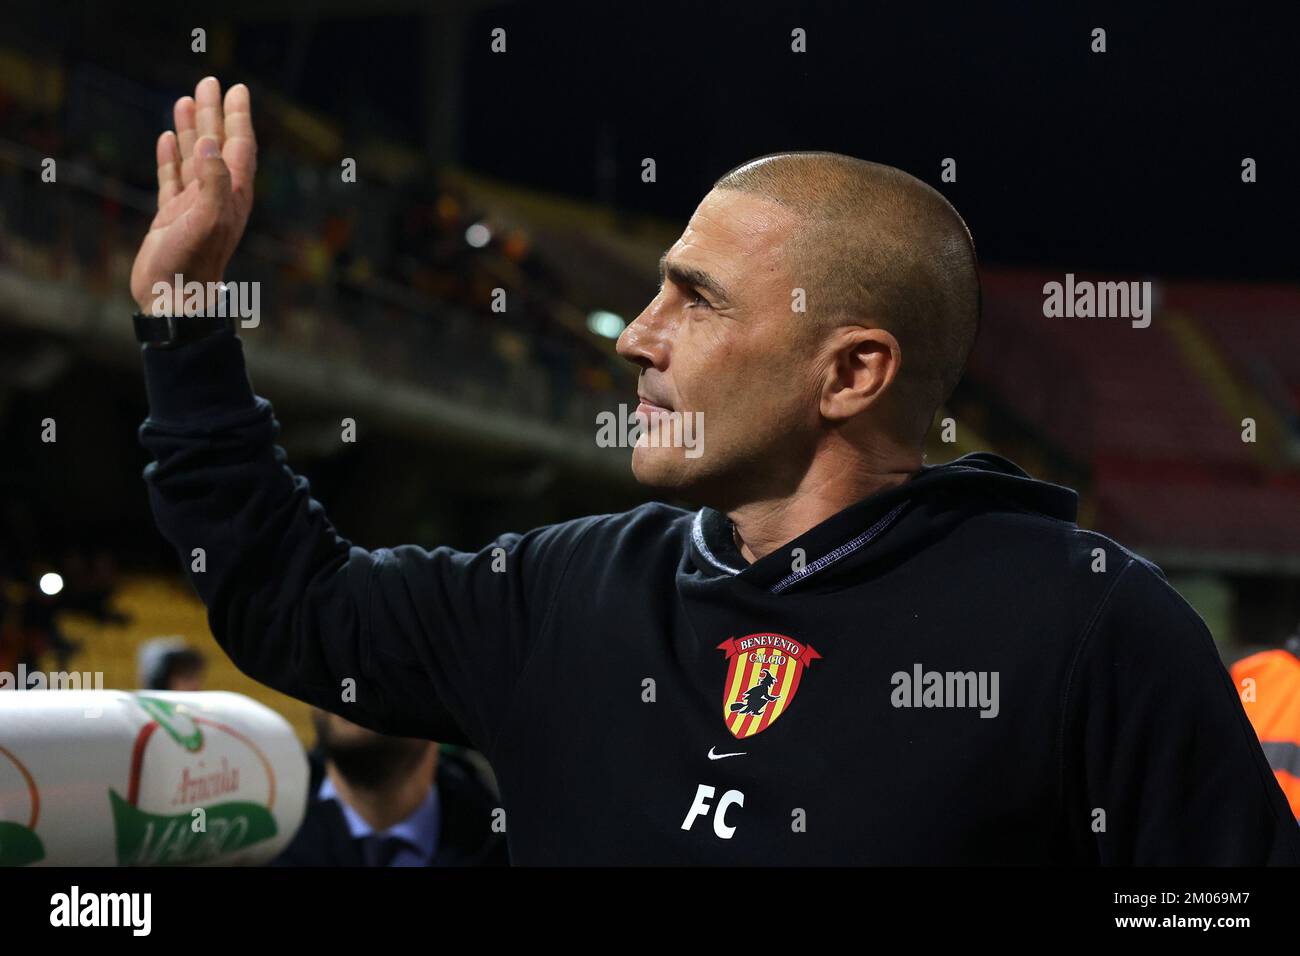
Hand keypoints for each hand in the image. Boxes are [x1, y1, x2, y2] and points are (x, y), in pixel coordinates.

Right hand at [130, 76, 256, 314]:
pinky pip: (173, 178)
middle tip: (209, 82)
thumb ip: (214, 181)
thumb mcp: (207, 219)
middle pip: (218, 145)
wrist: (174, 299)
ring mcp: (194, 206)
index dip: (238, 117)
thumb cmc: (192, 263)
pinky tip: (169, 138)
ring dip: (193, 129)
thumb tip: (214, 143)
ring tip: (187, 100)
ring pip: (195, 158)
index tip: (236, 88)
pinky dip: (171, 157)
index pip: (239, 146)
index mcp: (232, 196)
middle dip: (214, 113)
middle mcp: (217, 197)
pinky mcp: (172, 217)